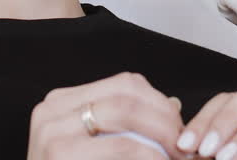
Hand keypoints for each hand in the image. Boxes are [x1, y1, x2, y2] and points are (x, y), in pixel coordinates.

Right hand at [27, 72, 182, 158]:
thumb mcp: (98, 149)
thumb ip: (128, 127)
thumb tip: (174, 104)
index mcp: (62, 102)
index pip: (124, 84)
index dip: (160, 103)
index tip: (180, 129)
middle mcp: (51, 110)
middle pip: (127, 94)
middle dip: (165, 118)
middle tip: (185, 146)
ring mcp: (51, 132)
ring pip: (125, 112)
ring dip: (162, 135)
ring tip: (178, 156)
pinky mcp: (60, 153)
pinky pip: (122, 147)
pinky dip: (149, 156)